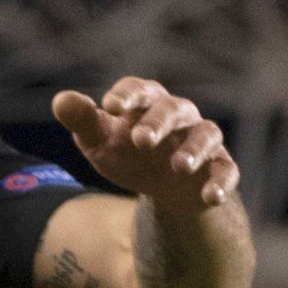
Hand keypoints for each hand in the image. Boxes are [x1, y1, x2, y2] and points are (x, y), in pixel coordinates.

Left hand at [51, 76, 239, 215]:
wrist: (160, 187)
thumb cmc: (127, 153)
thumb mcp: (100, 141)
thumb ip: (83, 121)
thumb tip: (61, 101)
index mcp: (147, 103)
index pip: (139, 89)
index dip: (127, 95)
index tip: (110, 107)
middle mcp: (179, 116)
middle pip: (172, 109)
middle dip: (158, 122)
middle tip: (140, 140)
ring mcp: (202, 140)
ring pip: (206, 135)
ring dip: (193, 149)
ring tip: (179, 166)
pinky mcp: (219, 167)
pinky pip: (226, 171)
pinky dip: (221, 182)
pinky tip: (211, 197)